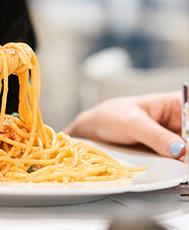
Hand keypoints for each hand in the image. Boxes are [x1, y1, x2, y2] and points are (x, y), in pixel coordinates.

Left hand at [65, 92, 184, 158]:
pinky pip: (182, 162)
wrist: (95, 130)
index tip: (186, 146)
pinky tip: (176, 171)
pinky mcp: (170, 154)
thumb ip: (155, 135)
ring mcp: (176, 139)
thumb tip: (180, 149)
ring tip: (180, 167)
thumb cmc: (111, 116)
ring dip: (186, 161)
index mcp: (174, 104)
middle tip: (183, 161)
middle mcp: (180, 121)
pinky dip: (181, 168)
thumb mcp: (132, 123)